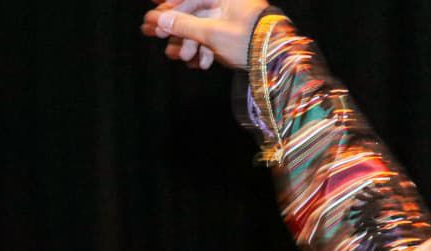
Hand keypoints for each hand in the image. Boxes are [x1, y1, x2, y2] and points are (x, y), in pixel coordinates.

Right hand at [141, 0, 269, 70]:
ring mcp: (233, 19)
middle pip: (194, 13)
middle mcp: (229, 3)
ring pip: (203, 29)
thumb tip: (160, 20)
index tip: (152, 20)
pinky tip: (202, 64)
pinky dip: (206, 50)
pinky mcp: (236, 35)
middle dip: (178, 30)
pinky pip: (215, 39)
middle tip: (158, 39)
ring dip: (191, 45)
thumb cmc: (247, 40)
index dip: (170, 9)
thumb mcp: (212, 32)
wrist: (278, 60)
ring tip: (184, 58)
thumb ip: (184, 25)